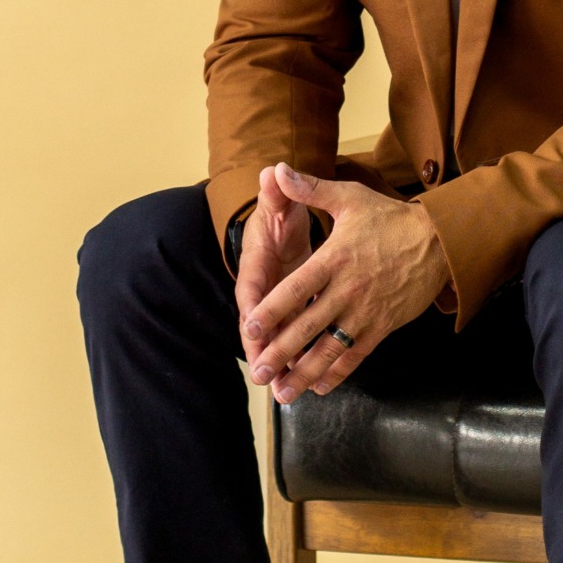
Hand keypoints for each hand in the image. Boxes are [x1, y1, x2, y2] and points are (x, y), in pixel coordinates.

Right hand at [235, 165, 313, 382]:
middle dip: (262, 349)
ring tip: (287, 390)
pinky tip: (312, 381)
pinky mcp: (291, 312)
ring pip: (278, 338)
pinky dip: (302, 359)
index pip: (250, 289)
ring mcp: (276, 304)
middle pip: (260, 324)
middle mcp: (263, 289)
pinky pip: (295, 339)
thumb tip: (271, 172)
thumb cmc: (279, 213)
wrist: (280, 221)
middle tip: (266, 374)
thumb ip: (277, 193)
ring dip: (282, 362)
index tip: (252, 326)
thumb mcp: (279, 202)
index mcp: (256, 264)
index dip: (252, 308)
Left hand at [244, 161, 450, 402]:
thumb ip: (310, 189)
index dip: (272, 310)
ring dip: (305, 373)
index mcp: (334, 259)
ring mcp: (366, 311)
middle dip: (280, 353)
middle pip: (308, 327)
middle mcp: (347, 290)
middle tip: (258, 373)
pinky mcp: (383, 326)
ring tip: (284, 394)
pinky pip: (356, 354)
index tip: (251, 328)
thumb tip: (277, 170)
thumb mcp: (350, 197)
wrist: (440, 241)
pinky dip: (337, 373)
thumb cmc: (390, 218)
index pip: (296, 289)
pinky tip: (319, 387)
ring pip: (330, 349)